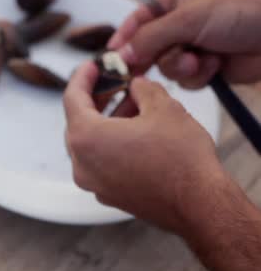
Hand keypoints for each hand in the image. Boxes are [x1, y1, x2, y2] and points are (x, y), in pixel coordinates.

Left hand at [64, 61, 224, 231]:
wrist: (199, 205)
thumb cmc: (179, 157)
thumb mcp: (163, 107)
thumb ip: (142, 89)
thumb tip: (136, 85)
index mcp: (86, 138)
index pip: (72, 99)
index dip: (82, 77)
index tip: (91, 66)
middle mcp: (81, 164)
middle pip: (79, 122)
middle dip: (97, 100)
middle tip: (115, 83)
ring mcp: (93, 183)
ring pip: (91, 144)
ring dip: (108, 122)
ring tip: (134, 105)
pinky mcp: (108, 195)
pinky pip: (101, 163)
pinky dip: (112, 145)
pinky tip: (136, 134)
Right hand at [108, 0, 260, 87]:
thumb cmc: (242, 8)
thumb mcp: (187, 19)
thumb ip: (149, 38)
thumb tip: (120, 54)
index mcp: (172, 2)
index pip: (136, 20)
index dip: (122, 39)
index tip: (110, 58)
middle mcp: (179, 24)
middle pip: (147, 49)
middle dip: (152, 59)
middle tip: (138, 74)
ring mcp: (193, 46)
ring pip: (167, 68)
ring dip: (181, 67)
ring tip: (200, 59)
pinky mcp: (207, 66)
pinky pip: (187, 80)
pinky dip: (198, 75)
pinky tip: (216, 64)